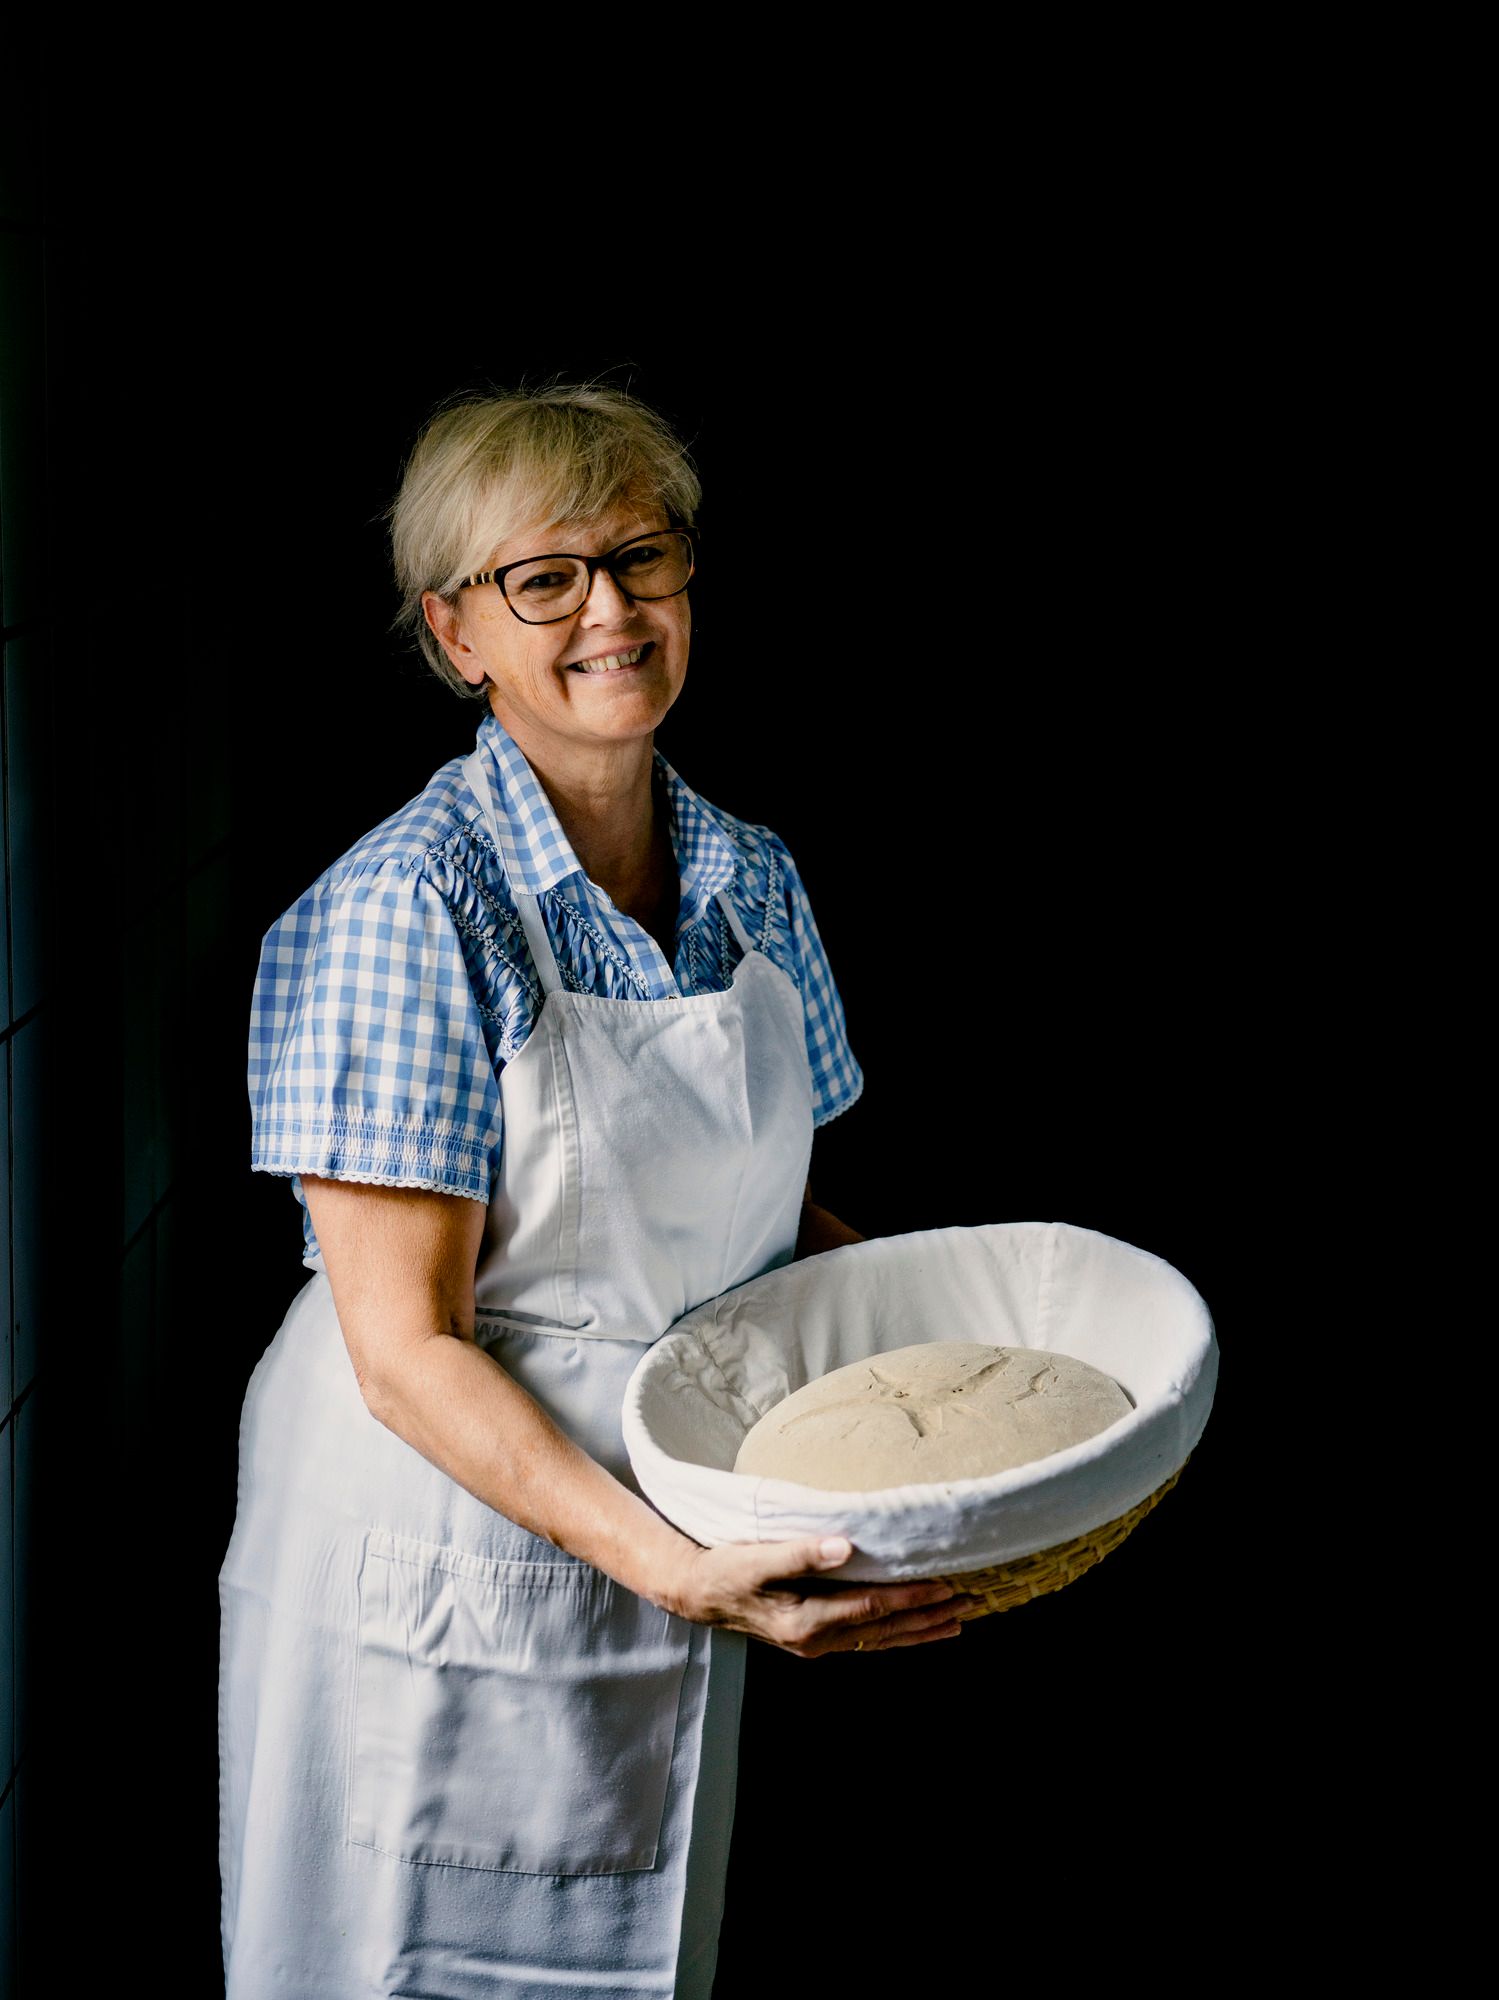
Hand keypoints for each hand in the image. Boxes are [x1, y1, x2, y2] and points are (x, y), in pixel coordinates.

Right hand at [665, 1535, 962, 1658]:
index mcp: (807, 1620)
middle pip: (885, 1630)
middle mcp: (818, 1640)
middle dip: (930, 1618)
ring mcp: (817, 1644)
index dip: (912, 1598)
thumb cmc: (727, 1569)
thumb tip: (845, 1546)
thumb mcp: (759, 1557)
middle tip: (972, 1603)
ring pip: (880, 1639)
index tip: (947, 1585)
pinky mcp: (814, 1639)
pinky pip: (866, 1639)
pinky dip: (896, 1634)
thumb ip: (802, 1552)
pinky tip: (914, 1629)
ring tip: (958, 1621)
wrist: (698, 1593)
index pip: (873, 1608)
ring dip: (920, 1631)